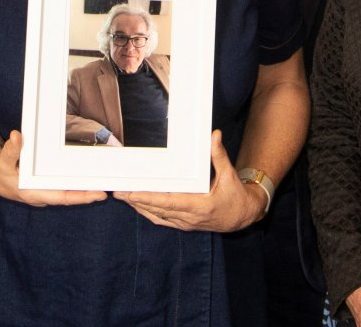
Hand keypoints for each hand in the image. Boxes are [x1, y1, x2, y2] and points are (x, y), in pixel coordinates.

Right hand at [0, 129, 107, 206]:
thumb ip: (10, 150)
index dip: (80, 197)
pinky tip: (88, 179)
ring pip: (68, 193)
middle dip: (89, 195)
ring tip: (105, 184)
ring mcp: (45, 192)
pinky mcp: (46, 187)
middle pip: (70, 197)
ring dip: (85, 190)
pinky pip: (64, 187)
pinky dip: (76, 185)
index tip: (98, 195)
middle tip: (110, 190)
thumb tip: (17, 136)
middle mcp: (42, 196)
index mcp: (33, 193)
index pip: (62, 198)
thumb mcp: (1, 162)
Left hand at [116, 131, 263, 232]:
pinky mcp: (184, 225)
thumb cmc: (236, 195)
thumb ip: (219, 155)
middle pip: (157, 209)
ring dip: (139, 207)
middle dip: (136, 201)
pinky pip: (162, 220)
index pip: (169, 202)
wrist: (242, 216)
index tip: (133, 193)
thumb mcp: (229, 174)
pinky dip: (148, 212)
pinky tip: (137, 205)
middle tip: (118, 192)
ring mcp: (186, 223)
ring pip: (157, 216)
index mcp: (200, 206)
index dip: (150, 198)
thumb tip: (214, 135)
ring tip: (122, 196)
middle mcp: (190, 218)